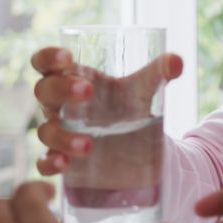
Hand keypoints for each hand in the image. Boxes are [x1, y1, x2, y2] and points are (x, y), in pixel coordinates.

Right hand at [29, 47, 182, 175]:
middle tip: (87, 92)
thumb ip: (158, 72)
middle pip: (43, 92)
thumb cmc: (127, 106)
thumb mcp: (142, 89)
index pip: (45, 62)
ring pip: (45, 131)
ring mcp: (57, 133)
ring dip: (62, 136)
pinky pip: (43, 163)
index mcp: (70, 78)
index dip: (48, 57)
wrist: (134, 145)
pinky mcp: (62, 161)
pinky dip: (50, 164)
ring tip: (89, 145)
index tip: (68, 57)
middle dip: (61, 90)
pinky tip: (64, 165)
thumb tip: (178, 62)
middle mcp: (58, 105)